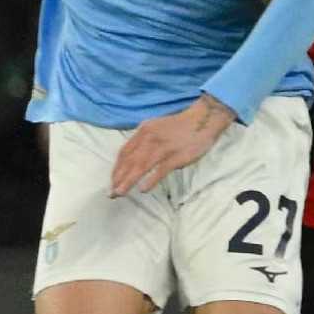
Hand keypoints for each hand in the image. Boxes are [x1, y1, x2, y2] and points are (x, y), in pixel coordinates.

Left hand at [109, 95, 236, 196]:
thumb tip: (132, 159)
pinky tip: (143, 190)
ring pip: (141, 166)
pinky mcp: (176, 157)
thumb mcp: (155, 127)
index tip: (112, 180)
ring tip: (120, 193)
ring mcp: (162, 148)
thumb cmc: (178, 126)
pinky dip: (151, 180)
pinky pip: (160, 170)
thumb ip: (143, 141)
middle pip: (130, 161)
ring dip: (128, 181)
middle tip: (111, 193)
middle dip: (118, 178)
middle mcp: (149, 138)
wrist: (202, 120)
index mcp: (143, 131)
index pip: (124, 152)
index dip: (116, 168)